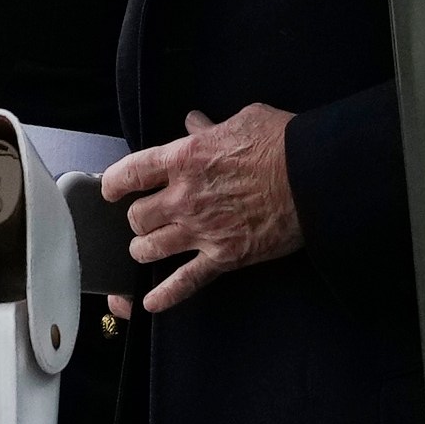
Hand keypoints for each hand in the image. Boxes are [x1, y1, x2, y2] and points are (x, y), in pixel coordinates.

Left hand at [101, 105, 303, 312]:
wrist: (314, 178)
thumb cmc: (281, 143)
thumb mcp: (242, 120)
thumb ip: (210, 127)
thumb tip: (195, 123)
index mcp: (184, 159)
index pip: (129, 173)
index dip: (113, 183)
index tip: (111, 189)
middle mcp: (184, 197)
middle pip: (136, 217)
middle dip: (137, 219)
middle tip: (145, 218)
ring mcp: (201, 231)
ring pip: (149, 249)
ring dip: (144, 249)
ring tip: (146, 248)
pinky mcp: (224, 257)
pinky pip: (185, 282)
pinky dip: (165, 295)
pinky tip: (151, 303)